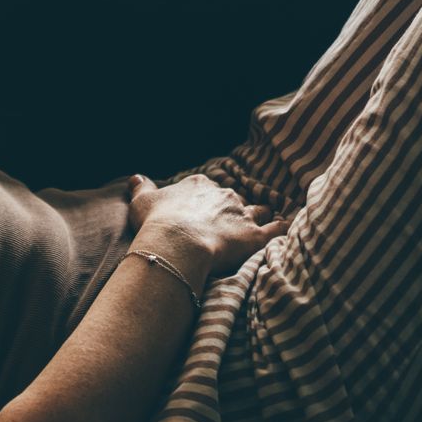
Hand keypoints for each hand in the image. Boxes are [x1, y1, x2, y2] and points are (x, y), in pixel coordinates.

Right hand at [127, 173, 288, 280]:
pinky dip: (282, 228)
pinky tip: (285, 229)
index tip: (203, 212)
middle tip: (228, 224)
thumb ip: (141, 187)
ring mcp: (242, 214)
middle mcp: (224, 195)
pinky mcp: (255, 235)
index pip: (208, 188)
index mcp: (200, 185)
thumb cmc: (157, 222)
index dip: (206, 200)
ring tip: (262, 224)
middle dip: (234, 209)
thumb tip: (136, 177)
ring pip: (259, 210)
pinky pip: (277, 229)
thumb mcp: (141, 202)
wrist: (176, 243)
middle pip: (234, 199)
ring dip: (260, 216)